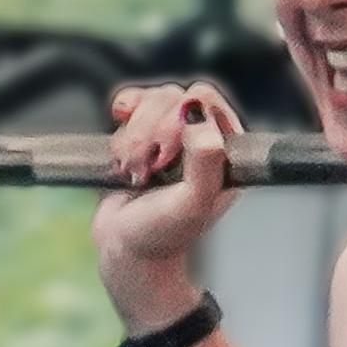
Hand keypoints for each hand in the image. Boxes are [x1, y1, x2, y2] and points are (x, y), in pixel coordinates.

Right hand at [91, 77, 240, 325]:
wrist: (126, 250)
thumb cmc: (165, 233)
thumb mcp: (194, 202)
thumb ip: (206, 159)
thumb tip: (196, 111)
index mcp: (227, 149)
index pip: (206, 99)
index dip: (180, 119)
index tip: (167, 158)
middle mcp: (202, 138)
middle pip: (173, 96)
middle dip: (151, 131)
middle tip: (149, 169)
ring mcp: (171, 134)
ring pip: (149, 100)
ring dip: (133, 137)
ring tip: (134, 172)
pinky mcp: (142, 135)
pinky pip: (129, 105)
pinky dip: (119, 128)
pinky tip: (122, 154)